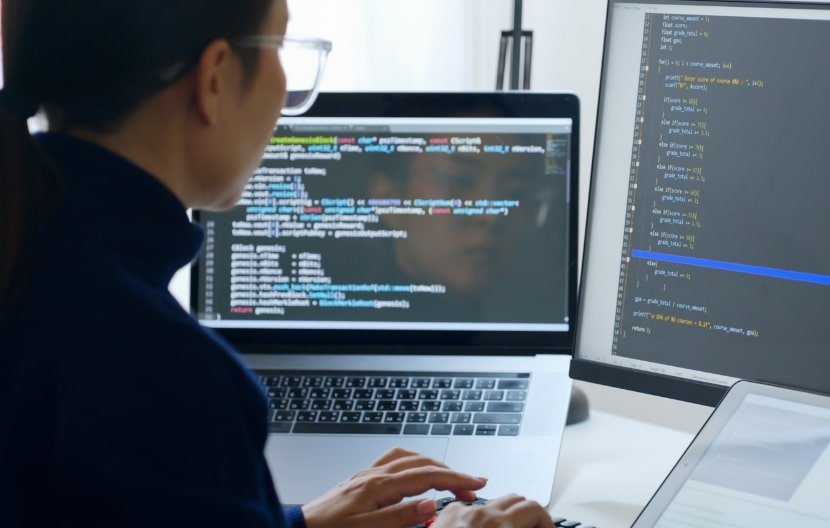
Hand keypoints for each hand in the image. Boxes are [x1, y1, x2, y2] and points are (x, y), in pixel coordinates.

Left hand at [301, 447, 486, 527]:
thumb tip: (431, 502)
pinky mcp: (361, 478)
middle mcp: (374, 474)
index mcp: (379, 485)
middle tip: (472, 484)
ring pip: (408, 456)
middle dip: (451, 471)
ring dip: (433, 463)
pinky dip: (413, 461)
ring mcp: (367, 473)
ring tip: (450, 477)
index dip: (456, 478)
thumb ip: (401, 516)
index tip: (477, 483)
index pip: (428, 476)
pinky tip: (415, 471)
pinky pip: (393, 459)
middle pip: (422, 462)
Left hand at [432, 494, 555, 527]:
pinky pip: (467, 508)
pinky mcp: (445, 517)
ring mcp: (462, 514)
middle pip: (516, 500)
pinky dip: (477, 516)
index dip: (545, 522)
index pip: (534, 509)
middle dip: (527, 515)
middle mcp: (482, 517)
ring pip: (493, 501)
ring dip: (504, 514)